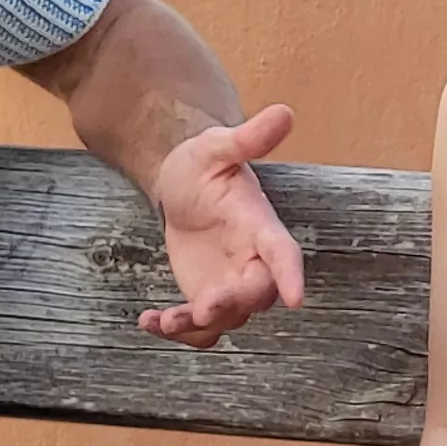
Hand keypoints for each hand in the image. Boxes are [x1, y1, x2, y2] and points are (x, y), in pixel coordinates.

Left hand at [141, 104, 308, 346]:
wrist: (182, 188)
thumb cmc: (205, 165)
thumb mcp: (218, 147)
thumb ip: (248, 138)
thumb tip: (285, 112)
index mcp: (261, 226)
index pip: (284, 252)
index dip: (291, 274)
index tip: (297, 299)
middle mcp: (253, 261)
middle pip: (255, 295)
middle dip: (230, 305)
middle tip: (200, 309)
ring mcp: (231, 284)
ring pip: (227, 319)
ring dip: (196, 326)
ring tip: (160, 320)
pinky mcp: (207, 298)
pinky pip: (201, 328)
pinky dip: (178, 332)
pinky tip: (148, 321)